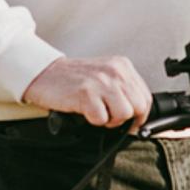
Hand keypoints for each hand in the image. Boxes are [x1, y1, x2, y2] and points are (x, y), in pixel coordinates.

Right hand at [21, 55, 152, 126]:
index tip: (131, 123)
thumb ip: (122, 89)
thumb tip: (137, 113)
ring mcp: (101, 82)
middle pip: (138, 107)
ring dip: (109, 121)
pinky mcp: (86, 93)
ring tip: (96, 113)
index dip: (140, 115)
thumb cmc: (73, 79)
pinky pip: (101, 119)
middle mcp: (114, 72)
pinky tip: (84, 111)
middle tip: (109, 118)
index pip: (145, 97)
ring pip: (123, 114)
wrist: (44, 73)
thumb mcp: (104, 75)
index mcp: (122, 66)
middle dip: (125, 119)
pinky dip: (93, 120)